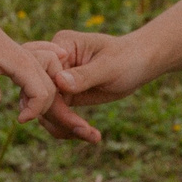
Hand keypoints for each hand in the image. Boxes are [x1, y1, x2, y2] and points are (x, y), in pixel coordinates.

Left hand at [0, 28, 98, 143]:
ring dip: (42, 101)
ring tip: (21, 106)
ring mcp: (34, 63)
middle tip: (20, 116)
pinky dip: (47, 89)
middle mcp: (35, 64)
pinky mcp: (31, 63)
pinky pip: (48, 77)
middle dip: (41, 109)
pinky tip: (36, 94)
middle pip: (52, 92)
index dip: (34, 111)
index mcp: (26, 66)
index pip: (42, 95)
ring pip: (52, 86)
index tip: (18, 119)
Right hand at [38, 27, 159, 140]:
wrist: (140, 64)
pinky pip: (57, 115)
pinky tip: (90, 135)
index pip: (44, 75)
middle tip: (84, 132)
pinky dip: (69, 128)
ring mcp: (57, 79)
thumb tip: (58, 82)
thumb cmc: (128, 58)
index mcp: (62, 46)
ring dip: (64, 127)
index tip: (70, 120)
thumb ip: (84, 75)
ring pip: (45, 109)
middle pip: (41, 95)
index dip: (52, 100)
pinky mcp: (65, 94)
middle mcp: (54, 62)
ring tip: (91, 136)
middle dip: (59, 118)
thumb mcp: (109, 66)